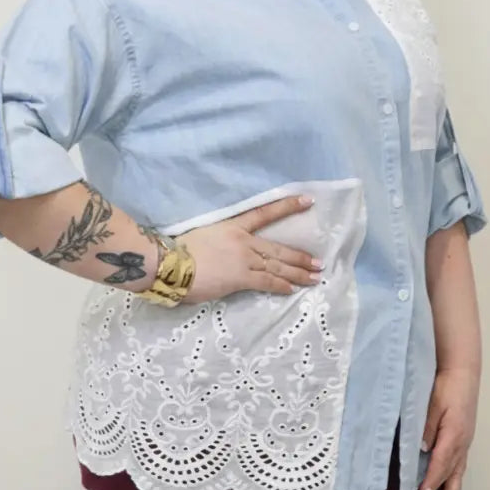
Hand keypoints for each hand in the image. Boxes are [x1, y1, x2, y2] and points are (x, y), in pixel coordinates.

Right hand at [178, 195, 321, 303]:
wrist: (170, 264)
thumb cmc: (181, 249)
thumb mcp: (205, 233)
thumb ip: (221, 239)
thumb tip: (227, 248)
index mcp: (233, 226)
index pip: (265, 213)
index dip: (287, 206)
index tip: (307, 200)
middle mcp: (243, 241)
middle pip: (278, 248)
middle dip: (300, 256)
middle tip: (319, 262)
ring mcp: (244, 259)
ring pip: (277, 267)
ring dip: (297, 273)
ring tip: (314, 277)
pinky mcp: (240, 278)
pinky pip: (266, 282)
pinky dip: (280, 285)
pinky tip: (292, 289)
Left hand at [418, 367, 479, 489]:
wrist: (463, 372)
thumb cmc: (446, 385)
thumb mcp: (433, 404)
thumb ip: (427, 427)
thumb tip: (423, 451)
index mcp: (453, 434)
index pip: (439, 464)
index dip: (430, 483)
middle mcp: (462, 441)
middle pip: (451, 471)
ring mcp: (466, 439)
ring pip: (458, 469)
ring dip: (453, 489)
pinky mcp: (466, 435)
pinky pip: (461, 461)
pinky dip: (457, 475)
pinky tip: (454, 482)